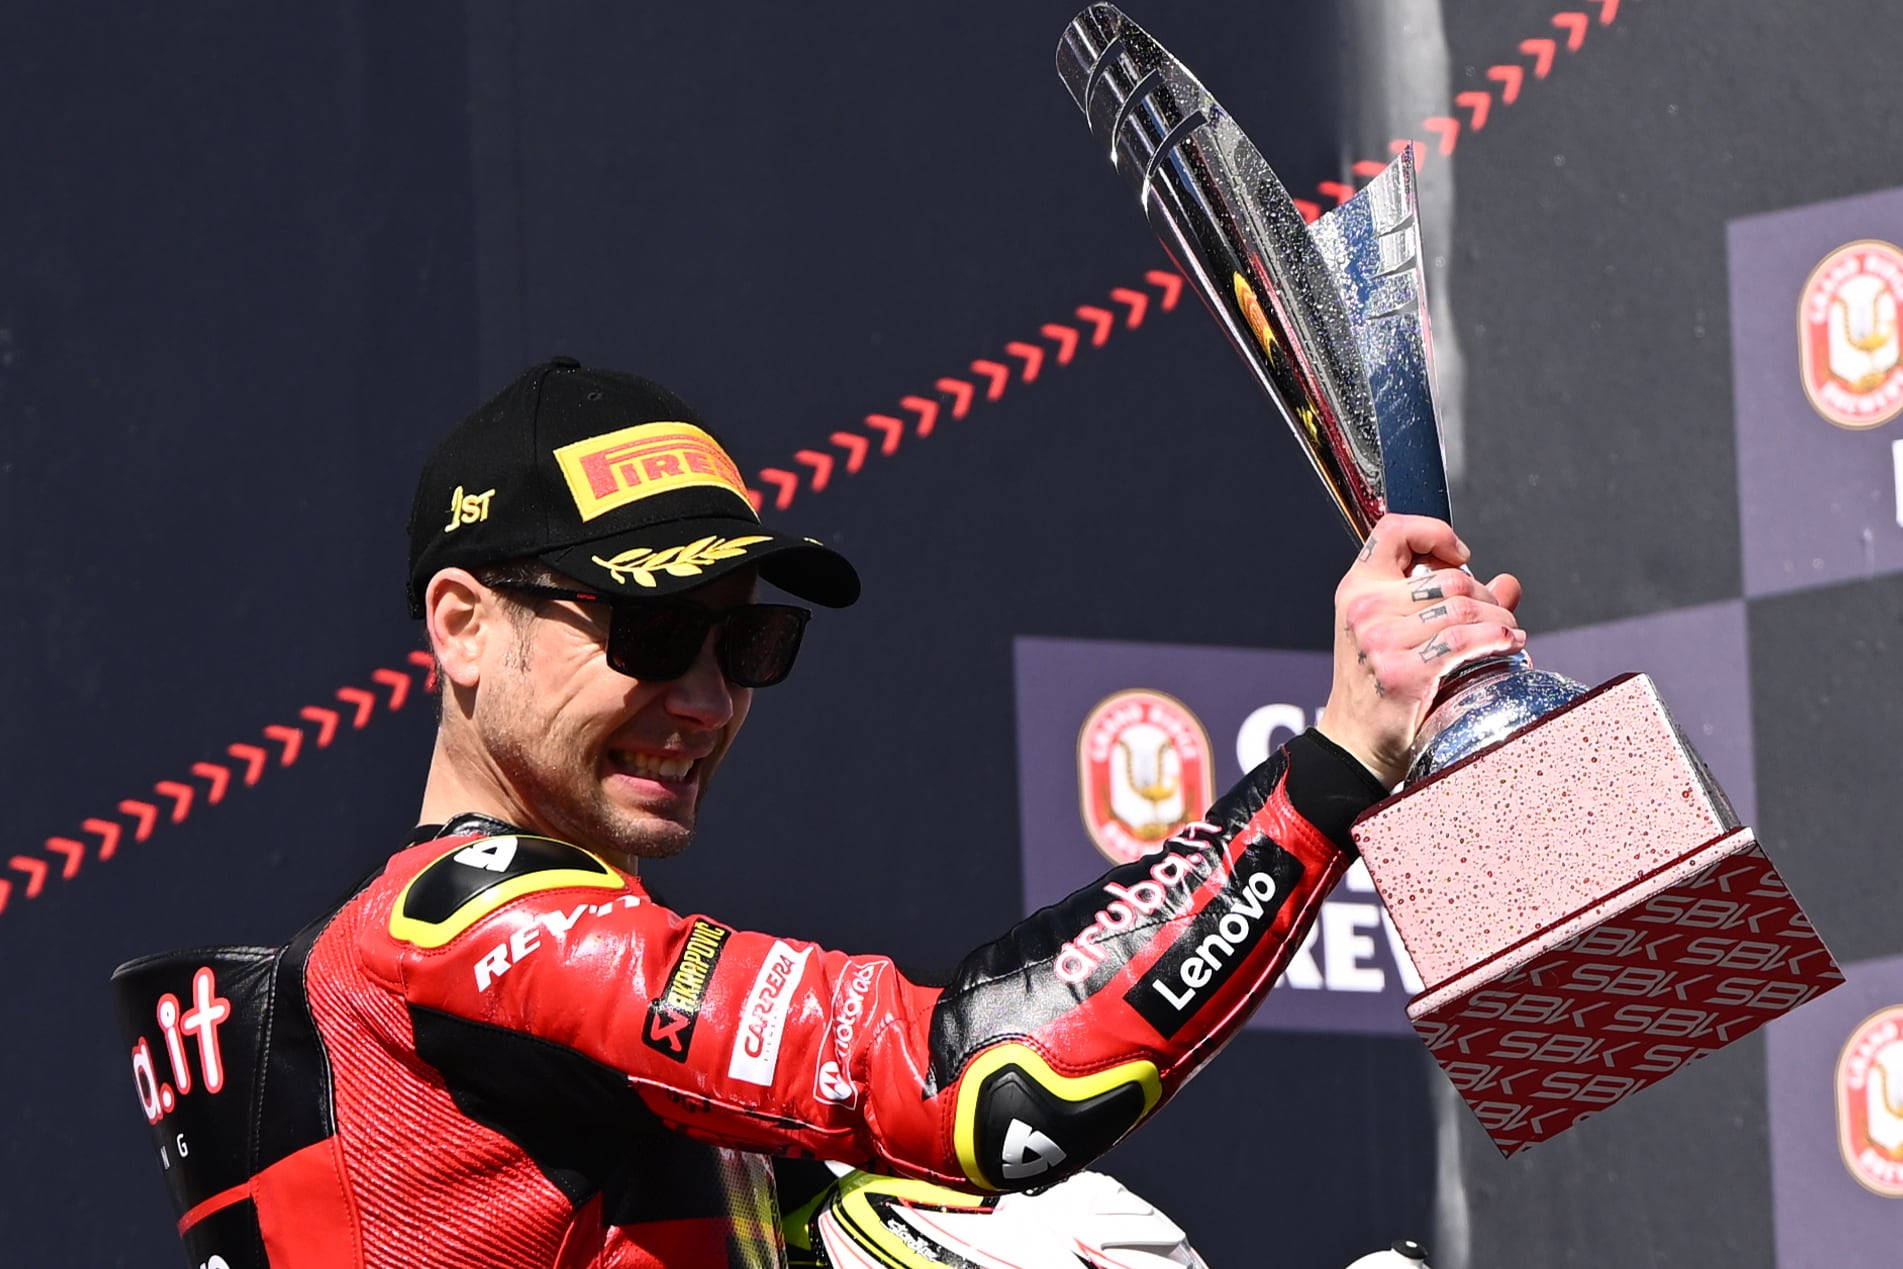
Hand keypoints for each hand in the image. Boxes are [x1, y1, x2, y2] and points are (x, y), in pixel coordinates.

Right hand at [1317, 514, 1524, 787]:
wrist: (1356, 743)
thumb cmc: (1379, 687)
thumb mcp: (1400, 632)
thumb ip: (1452, 601)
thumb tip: (1509, 582)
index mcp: (1356, 589)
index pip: (1393, 530)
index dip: (1434, 532)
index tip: (1460, 556)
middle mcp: (1364, 608)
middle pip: (1448, 577)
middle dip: (1486, 595)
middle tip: (1500, 614)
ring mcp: (1380, 640)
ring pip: (1463, 608)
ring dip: (1500, 618)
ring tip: (1509, 632)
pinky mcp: (1402, 671)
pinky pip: (1464, 641)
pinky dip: (1497, 639)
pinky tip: (1509, 644)